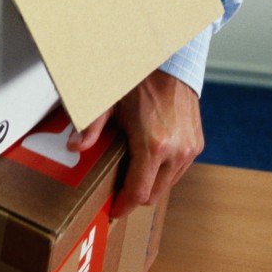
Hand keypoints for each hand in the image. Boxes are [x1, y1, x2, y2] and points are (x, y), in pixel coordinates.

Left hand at [67, 71, 203, 218]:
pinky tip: (149, 158)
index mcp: (154, 145)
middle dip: (134, 196)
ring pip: (168, 184)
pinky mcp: (196, 144)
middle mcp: (176, 151)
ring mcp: (189, 149)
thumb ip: (91, 127)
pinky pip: (178, 170)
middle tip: (117, 189)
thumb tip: (74, 146)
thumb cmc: (140, 80)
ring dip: (150, 183)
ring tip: (131, 171)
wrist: (172, 63)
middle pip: (153, 194)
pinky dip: (164, 171)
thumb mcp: (109, 102)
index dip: (124, 204)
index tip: (113, 208)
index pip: (139, 192)